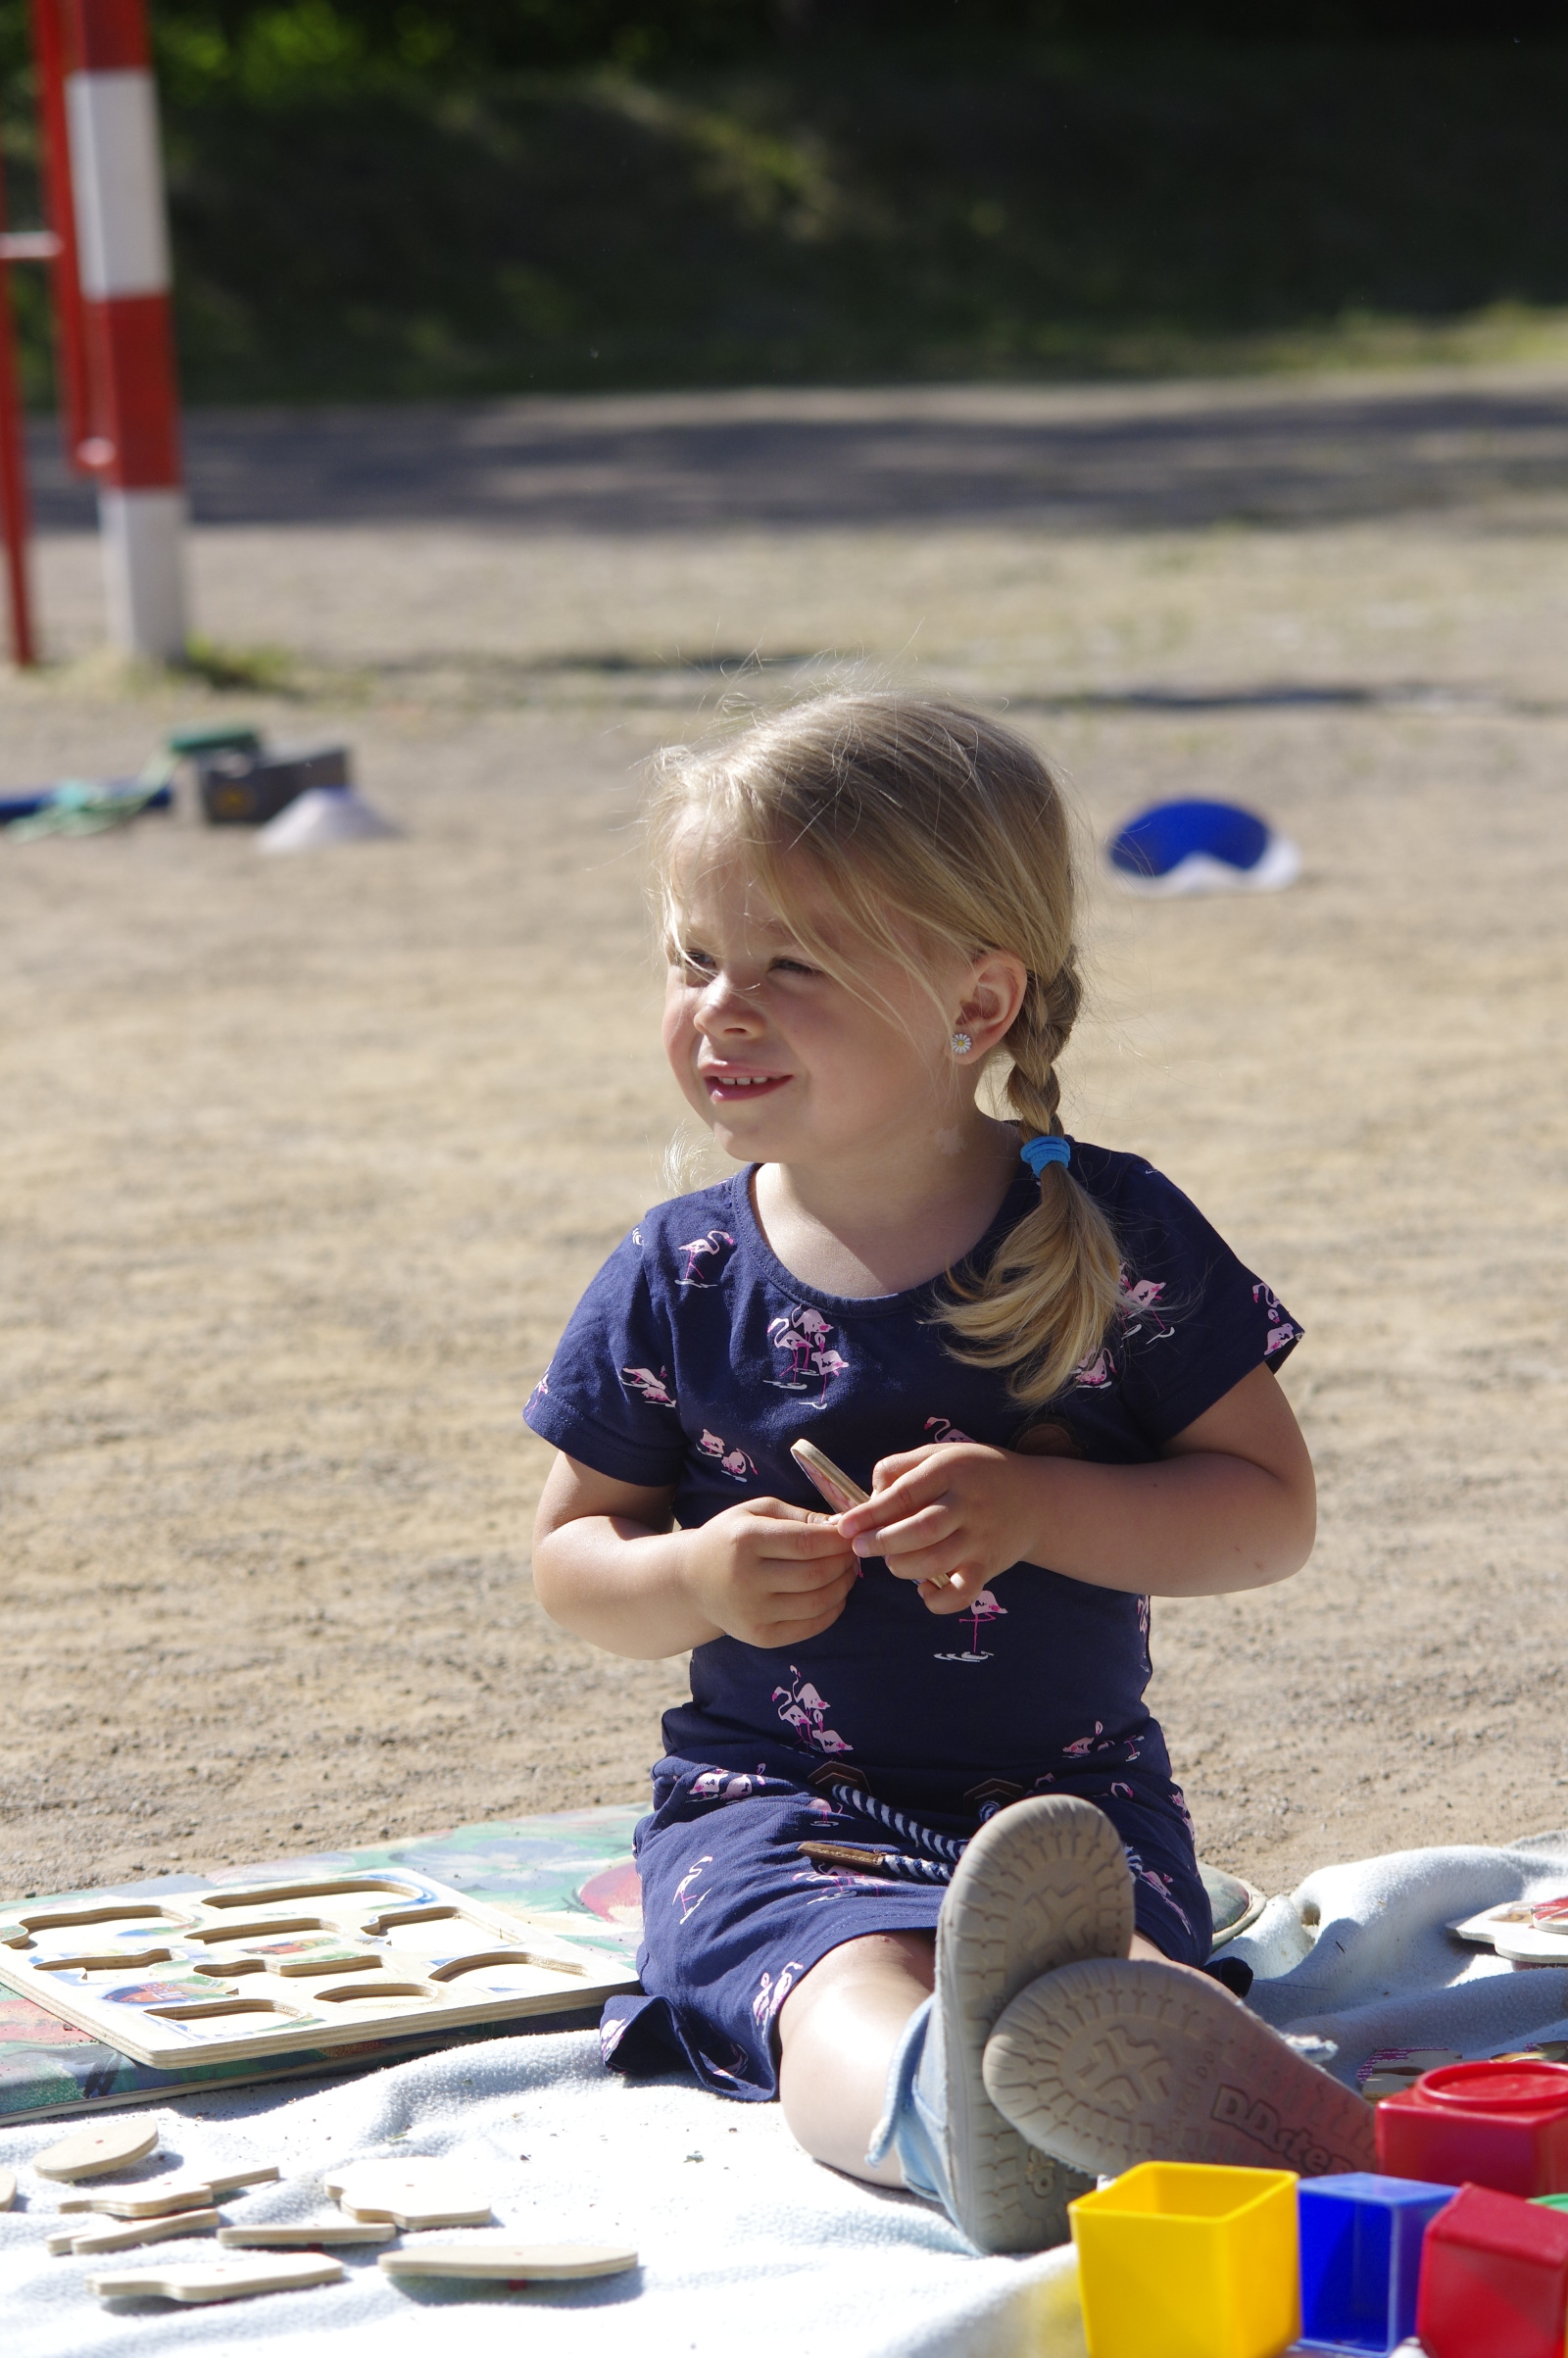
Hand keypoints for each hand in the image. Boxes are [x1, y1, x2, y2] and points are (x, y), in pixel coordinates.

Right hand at [678, 1497, 857, 1647]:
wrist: (691, 1581)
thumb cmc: (730, 1538)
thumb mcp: (757, 1512)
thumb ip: (800, 1515)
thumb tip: (842, 1526)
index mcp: (745, 1541)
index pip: (806, 1542)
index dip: (837, 1540)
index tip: (852, 1533)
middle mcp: (746, 1580)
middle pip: (815, 1574)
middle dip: (844, 1561)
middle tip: (853, 1552)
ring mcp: (752, 1613)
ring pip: (817, 1602)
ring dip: (843, 1586)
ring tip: (847, 1571)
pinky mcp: (760, 1637)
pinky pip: (809, 1626)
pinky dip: (832, 1610)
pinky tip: (835, 1594)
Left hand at [836, 1443, 1043, 1611]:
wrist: (1036, 1499)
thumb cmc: (976, 1474)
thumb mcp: (941, 1454)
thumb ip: (901, 1468)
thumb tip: (869, 1496)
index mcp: (951, 1471)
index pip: (905, 1493)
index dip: (870, 1512)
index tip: (844, 1526)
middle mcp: (968, 1505)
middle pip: (920, 1529)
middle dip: (882, 1542)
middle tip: (860, 1547)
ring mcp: (980, 1539)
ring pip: (936, 1561)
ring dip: (903, 1567)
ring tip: (892, 1562)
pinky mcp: (989, 1567)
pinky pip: (962, 1593)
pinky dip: (938, 1601)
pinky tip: (924, 1590)